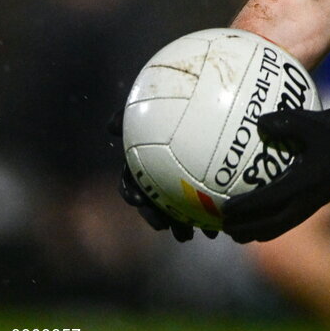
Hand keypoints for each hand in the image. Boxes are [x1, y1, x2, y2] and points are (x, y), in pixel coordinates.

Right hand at [108, 109, 215, 242]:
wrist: (204, 96)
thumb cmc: (176, 97)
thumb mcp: (153, 104)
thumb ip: (133, 115)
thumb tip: (109, 126)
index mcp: (147, 160)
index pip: (132, 182)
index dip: (132, 192)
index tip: (137, 199)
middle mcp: (162, 173)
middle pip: (154, 201)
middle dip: (158, 217)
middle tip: (164, 226)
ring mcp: (184, 178)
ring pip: (179, 207)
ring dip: (182, 224)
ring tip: (192, 234)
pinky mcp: (207, 181)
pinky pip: (206, 202)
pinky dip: (210, 213)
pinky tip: (219, 223)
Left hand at [222, 103, 329, 242]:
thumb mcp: (312, 120)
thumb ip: (284, 122)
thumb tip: (257, 122)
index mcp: (307, 182)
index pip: (269, 201)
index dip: (245, 208)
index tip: (223, 209)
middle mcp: (310, 198)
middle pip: (272, 226)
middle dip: (246, 230)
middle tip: (222, 228)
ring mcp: (315, 202)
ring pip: (281, 226)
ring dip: (258, 231)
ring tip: (236, 230)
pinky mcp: (319, 199)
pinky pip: (290, 218)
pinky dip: (271, 221)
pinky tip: (261, 211)